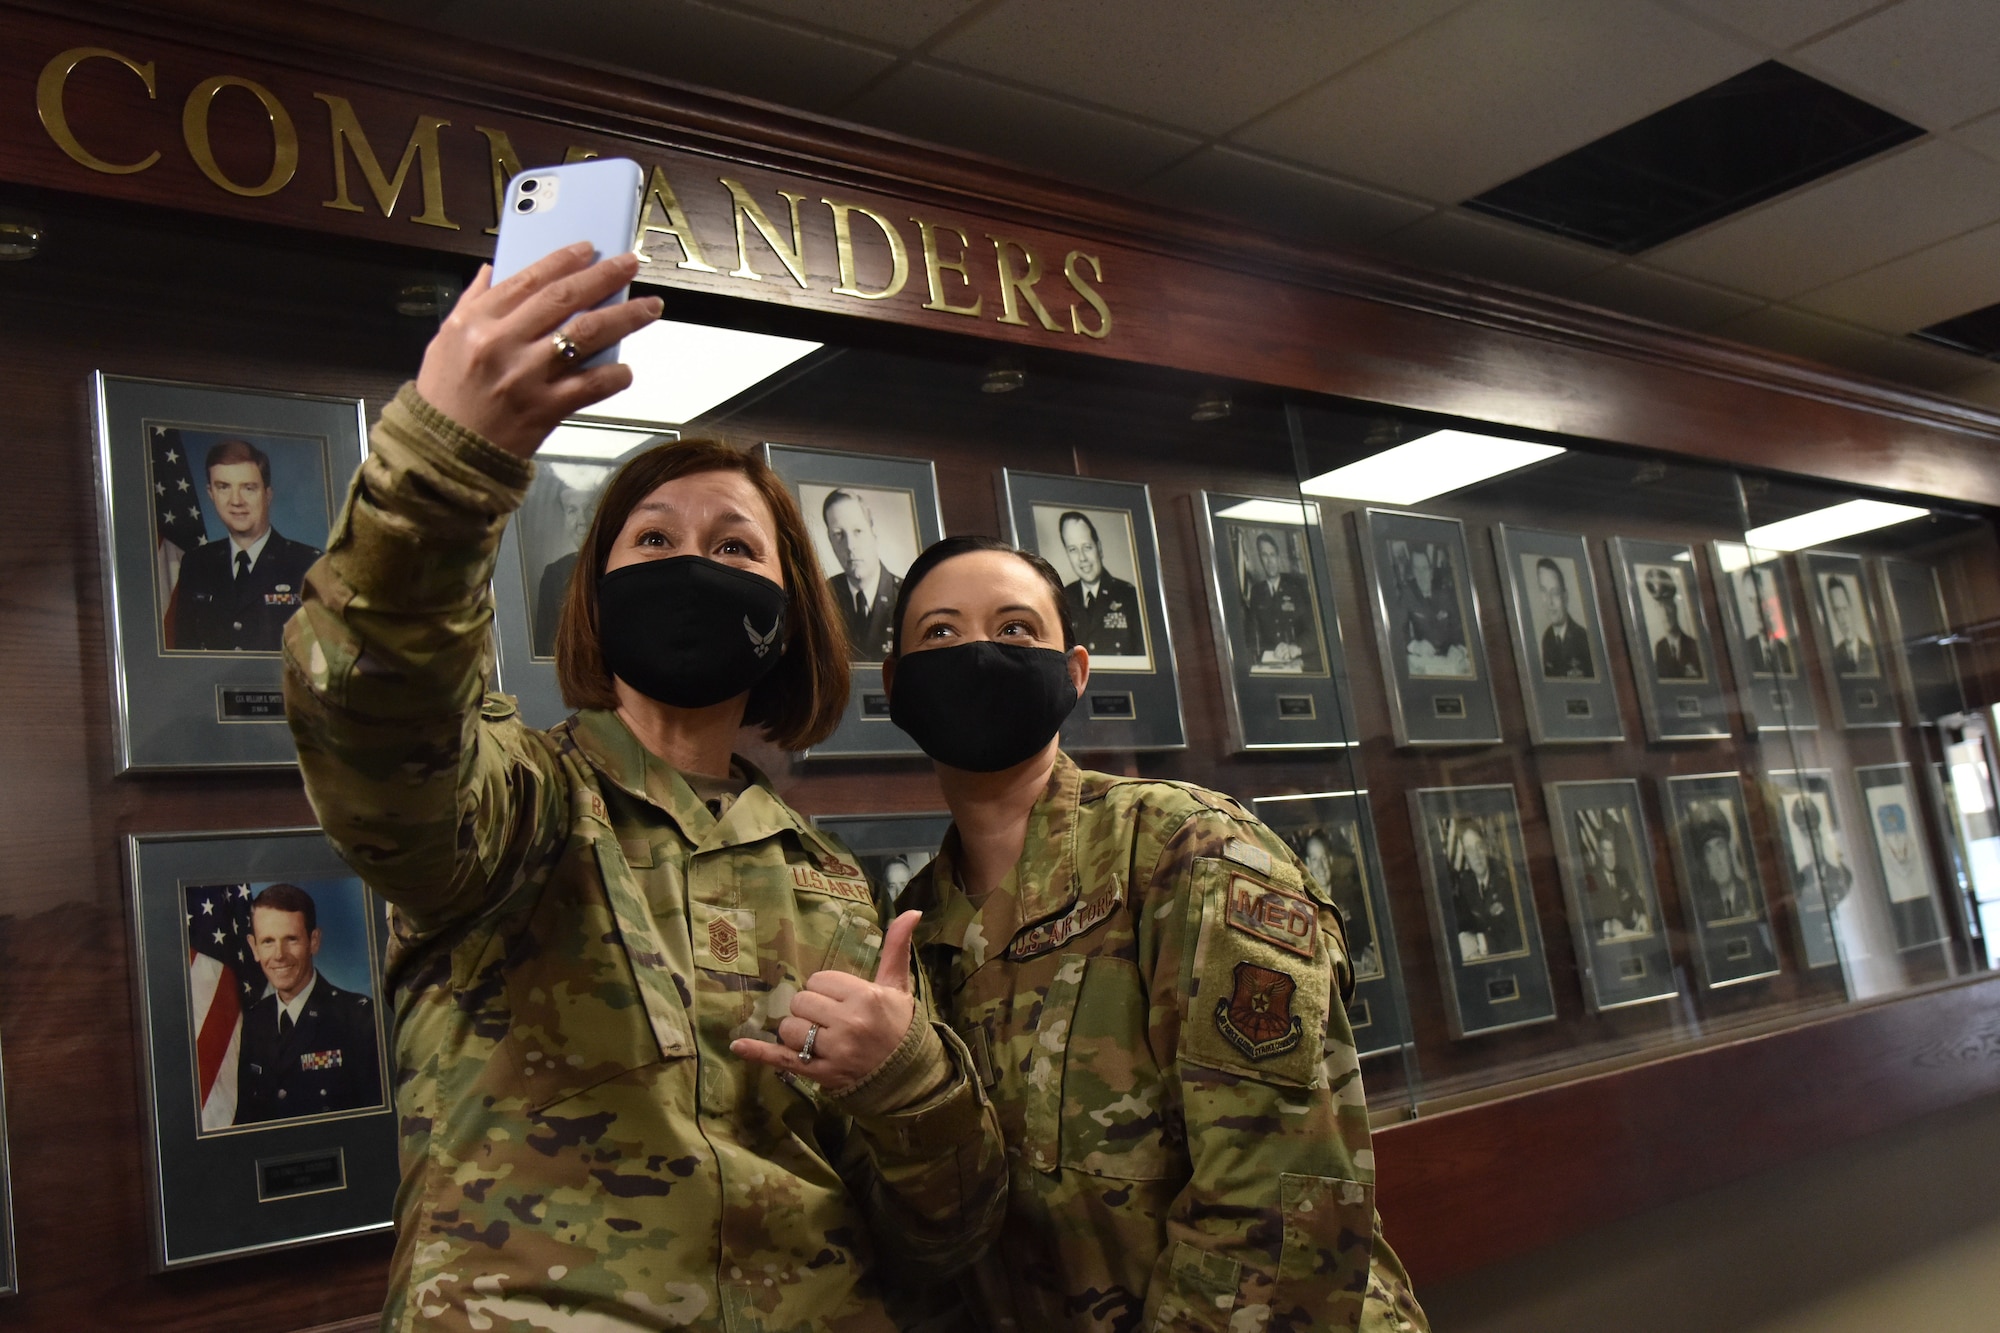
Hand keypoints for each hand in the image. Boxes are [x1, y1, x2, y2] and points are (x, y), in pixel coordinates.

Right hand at [414, 242, 663, 458]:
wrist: (442, 452)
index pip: (529, 278)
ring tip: (650, 306)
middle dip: (604, 276)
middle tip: (630, 263)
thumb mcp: (445, 341)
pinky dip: (614, 375)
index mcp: (476, 321)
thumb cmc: (445, 397)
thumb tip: (492, 270)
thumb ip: (472, 302)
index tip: (589, 248)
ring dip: (625, 317)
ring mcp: (526, 376)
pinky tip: (626, 369)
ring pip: (587, 335)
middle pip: (564, 298)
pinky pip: (591, 385)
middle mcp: (503, 343)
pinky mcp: (545, 409)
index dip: (564, 259)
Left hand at [732, 911, 921, 1092]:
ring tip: (819, 1036)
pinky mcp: (821, 1074)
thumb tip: (912, 911)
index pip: (820, 980)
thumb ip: (897, 947)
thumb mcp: (898, 985)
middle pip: (802, 1002)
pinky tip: (737, 1046)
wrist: (907, 1074)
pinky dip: (758, 1053)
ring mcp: (834, 1051)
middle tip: (831, 1018)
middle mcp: (849, 1024)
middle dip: (811, 1008)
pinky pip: (782, 1059)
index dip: (826, 988)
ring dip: (798, 1030)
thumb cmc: (899, 1024)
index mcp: (866, 997)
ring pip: (790, 1028)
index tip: (841, 1000)